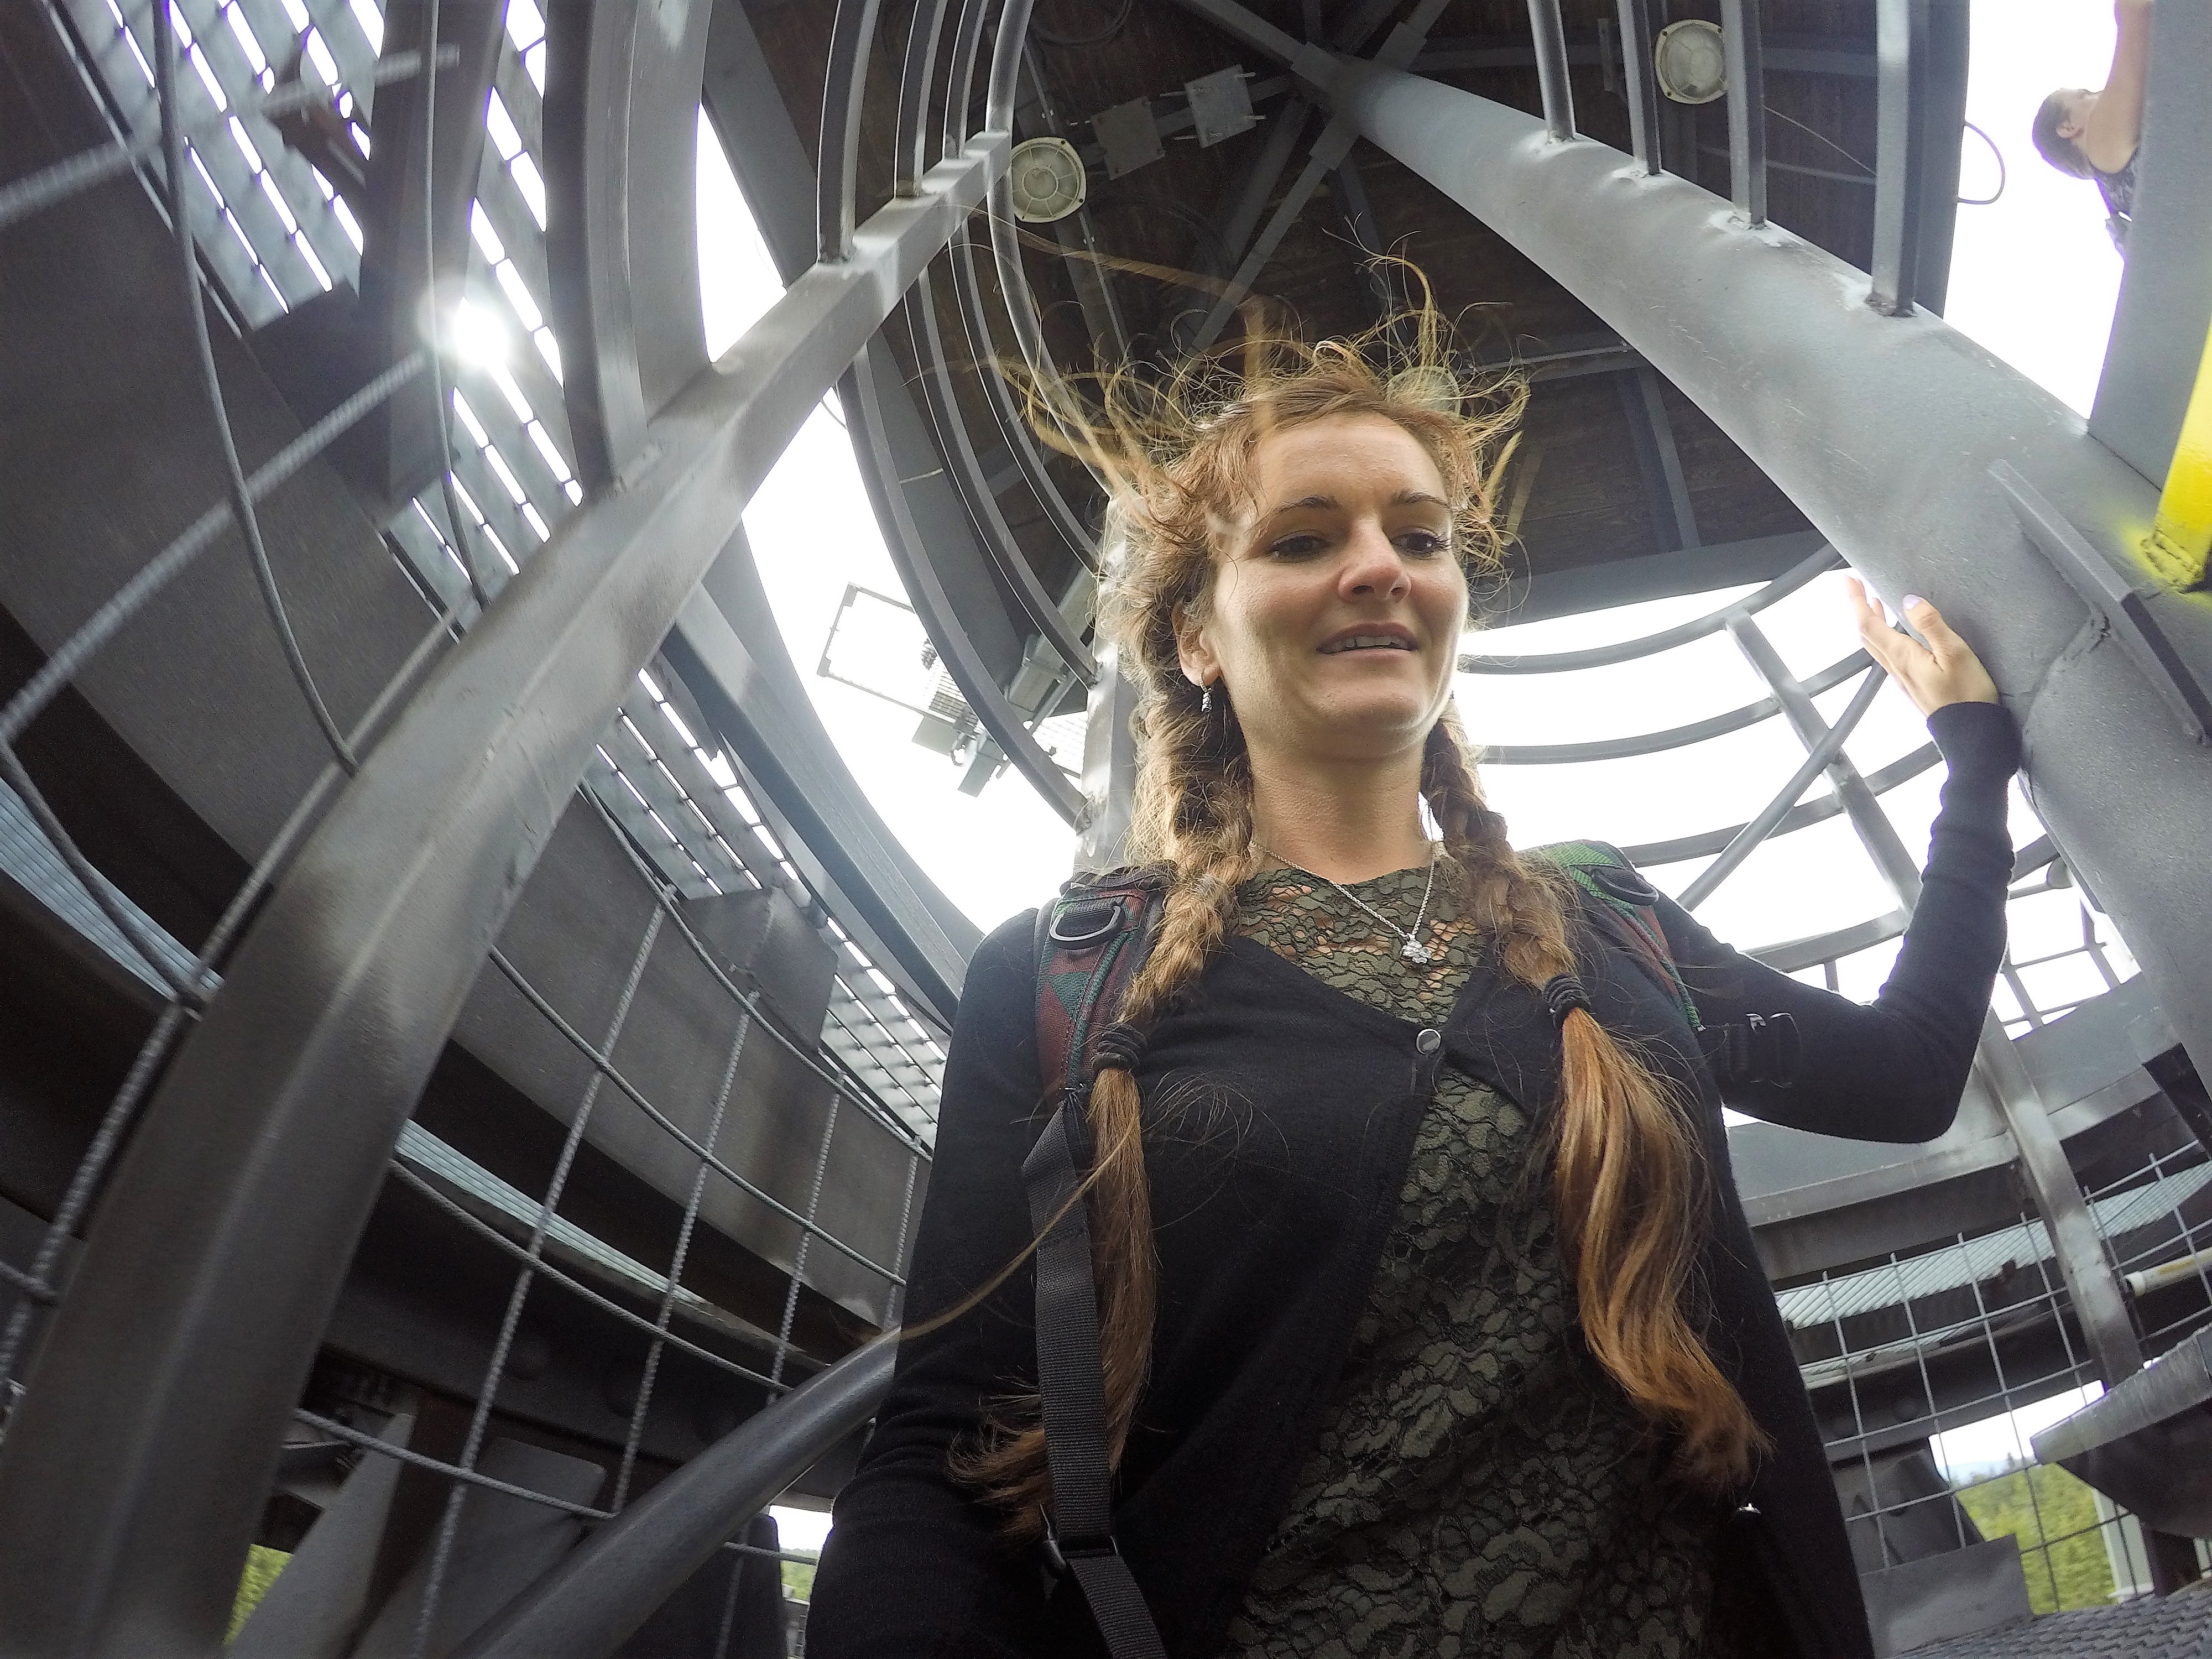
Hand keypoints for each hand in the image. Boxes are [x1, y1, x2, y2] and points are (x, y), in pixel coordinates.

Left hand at [1847, 578, 1998, 716]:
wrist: (1970, 734)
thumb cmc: (1967, 693)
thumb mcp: (1955, 653)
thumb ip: (1930, 625)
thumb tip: (1908, 600)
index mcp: (1901, 657)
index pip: (1869, 624)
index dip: (1856, 601)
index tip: (1848, 580)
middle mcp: (1895, 668)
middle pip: (1868, 634)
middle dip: (1860, 608)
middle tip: (1858, 586)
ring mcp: (1902, 678)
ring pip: (1877, 646)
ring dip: (1872, 622)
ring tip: (1874, 603)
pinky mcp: (1912, 685)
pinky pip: (1889, 655)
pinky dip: (1885, 636)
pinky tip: (1896, 633)